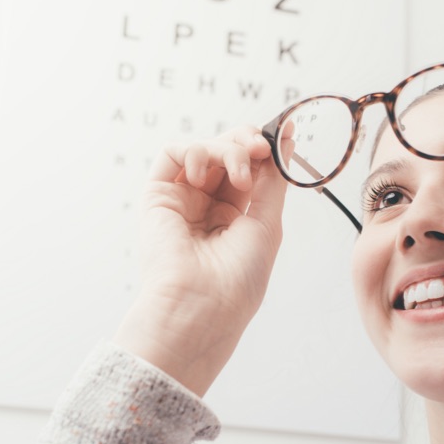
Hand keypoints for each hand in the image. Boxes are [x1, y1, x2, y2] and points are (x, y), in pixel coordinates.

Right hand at [113, 126, 287, 395]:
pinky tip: (202, 174)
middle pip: (226, 153)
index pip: (250, 169)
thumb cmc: (237, 279)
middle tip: (260, 149)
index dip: (264, 150)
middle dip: (246, 142)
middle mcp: (207, 207)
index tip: (281, 136)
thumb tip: (286, 138)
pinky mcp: (157, 196)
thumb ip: (273, 179)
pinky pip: (172, 154)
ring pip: (203, 150)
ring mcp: (182, 200)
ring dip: (225, 150)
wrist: (200, 306)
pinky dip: (192, 152)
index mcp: (235, 217)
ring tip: (239, 176)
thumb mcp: (267, 222)